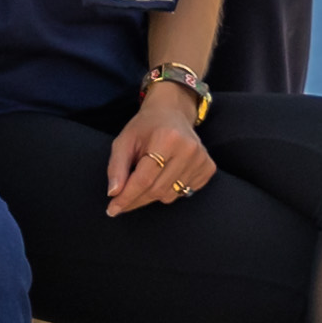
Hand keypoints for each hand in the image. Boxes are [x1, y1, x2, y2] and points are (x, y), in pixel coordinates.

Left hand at [102, 84, 219, 214]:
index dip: (127, 197)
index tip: (113, 209)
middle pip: (157, 190)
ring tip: (148, 175)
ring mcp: (201, 160)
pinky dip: (170, 190)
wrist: (172, 113)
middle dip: (136, 199)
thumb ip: (116, 166)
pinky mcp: (208, 168)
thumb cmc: (145, 127)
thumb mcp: (124, 140)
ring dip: (152, 194)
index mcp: (166, 139)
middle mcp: (188, 150)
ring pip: (170, 195)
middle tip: (121, 201)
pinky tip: (166, 173)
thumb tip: (114, 193)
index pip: (144, 178)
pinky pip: (184, 193)